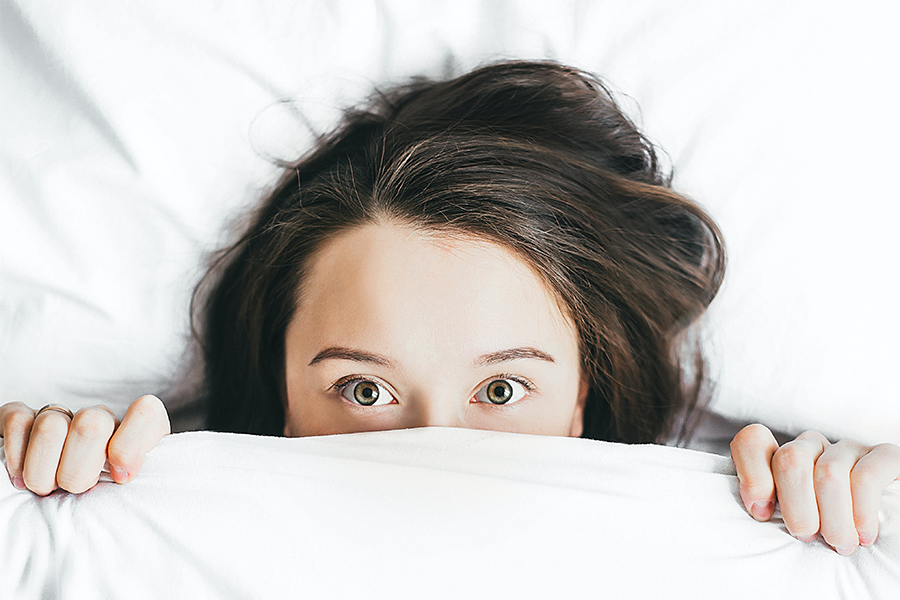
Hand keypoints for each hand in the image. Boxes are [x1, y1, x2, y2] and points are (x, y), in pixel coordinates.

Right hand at [1, 395, 169, 495]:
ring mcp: (63, 416)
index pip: (146, 413)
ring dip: (44, 472)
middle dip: (78, 471)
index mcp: (136, 434)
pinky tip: (21, 478)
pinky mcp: (24, 419)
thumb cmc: (106, 503)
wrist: (62, 505)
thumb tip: (123, 475)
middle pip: (92, 424)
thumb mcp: (132, 498)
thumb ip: (139, 487)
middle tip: (75, 490)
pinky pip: (17, 421)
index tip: (120, 478)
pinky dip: (16, 456)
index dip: (131, 445)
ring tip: (47, 489)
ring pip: (51, 426)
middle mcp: (101, 419)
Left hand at [731, 424, 899, 554]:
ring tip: (839, 544)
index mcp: (781, 458)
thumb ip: (767, 509)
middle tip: (807, 536)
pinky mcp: (884, 457)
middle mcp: (812, 447)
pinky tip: (864, 535)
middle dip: (796, 507)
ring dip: (832, 518)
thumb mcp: (789, 523)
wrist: (884, 539)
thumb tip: (758, 511)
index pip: (752, 442)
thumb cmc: (825, 535)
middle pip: (790, 459)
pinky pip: (866, 476)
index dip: (752, 476)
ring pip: (828, 472)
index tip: (763, 514)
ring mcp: (847, 449)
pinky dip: (861, 511)